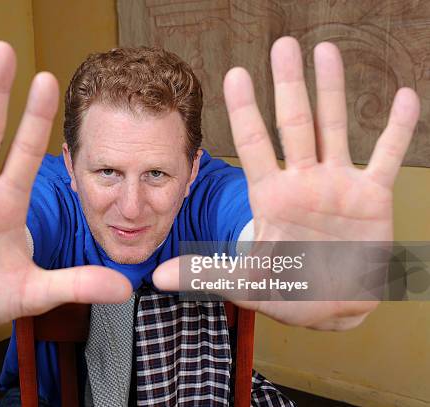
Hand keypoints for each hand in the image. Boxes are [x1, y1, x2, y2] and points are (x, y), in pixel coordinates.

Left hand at [154, 37, 419, 328]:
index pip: (252, 145)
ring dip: (332, 91)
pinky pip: (387, 157)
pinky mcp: (371, 196)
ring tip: (327, 51)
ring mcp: (337, 184)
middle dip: (287, 85)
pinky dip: (398, 130)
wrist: (330, 303)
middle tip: (282, 46)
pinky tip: (405, 98)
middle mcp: (301, 181)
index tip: (235, 74)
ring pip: (334, 128)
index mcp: (269, 196)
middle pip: (293, 124)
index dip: (244, 111)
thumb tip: (158, 276)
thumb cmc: (286, 288)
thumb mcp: (245, 282)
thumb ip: (206, 273)